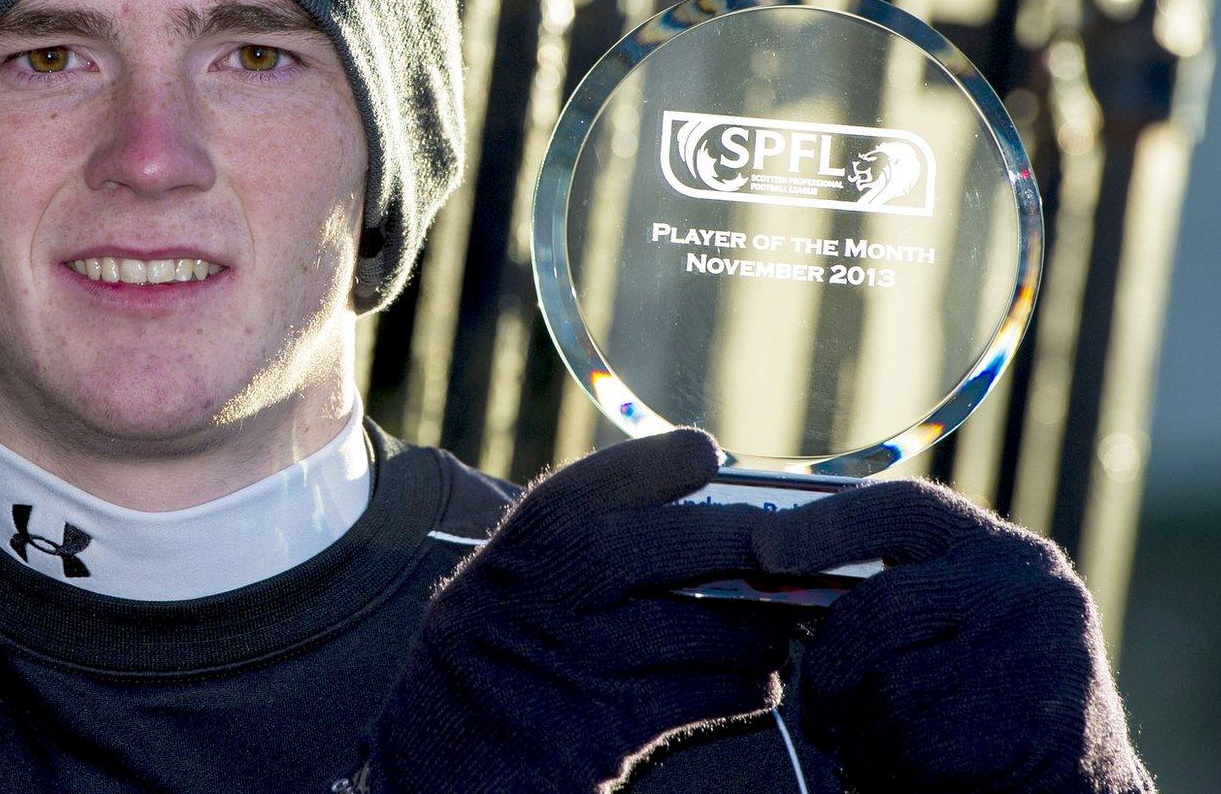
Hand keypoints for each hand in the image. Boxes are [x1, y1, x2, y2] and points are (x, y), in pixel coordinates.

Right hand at [359, 428, 797, 792]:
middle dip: (735, 538)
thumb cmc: (486, 678)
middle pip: (659, 546)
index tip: (708, 458)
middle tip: (784, 544)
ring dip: (758, 626)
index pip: (595, 485)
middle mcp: (536, 604)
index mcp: (511, 559)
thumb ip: (568, 553)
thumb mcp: (498, 596)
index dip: (661, 464)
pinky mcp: (611, 734)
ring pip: (702, 628)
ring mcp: (574, 670)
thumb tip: (687, 504)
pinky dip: (747, 685)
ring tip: (773, 626)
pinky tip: (751, 683)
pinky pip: (708, 696)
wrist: (436, 783)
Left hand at [752, 479, 1153, 793]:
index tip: (763, 547)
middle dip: (832, 665)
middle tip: (825, 708)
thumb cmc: (1001, 712)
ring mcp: (1031, 662)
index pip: (905, 509)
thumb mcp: (971, 628)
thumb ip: (906, 595)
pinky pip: (902, 746)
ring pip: (882, 687)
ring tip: (894, 747)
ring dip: (862, 731)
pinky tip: (919, 776)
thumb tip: (776, 564)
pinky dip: (886, 769)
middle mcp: (1028, 595)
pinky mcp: (1018, 733)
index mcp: (1011, 558)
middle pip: (877, 609)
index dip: (827, 524)